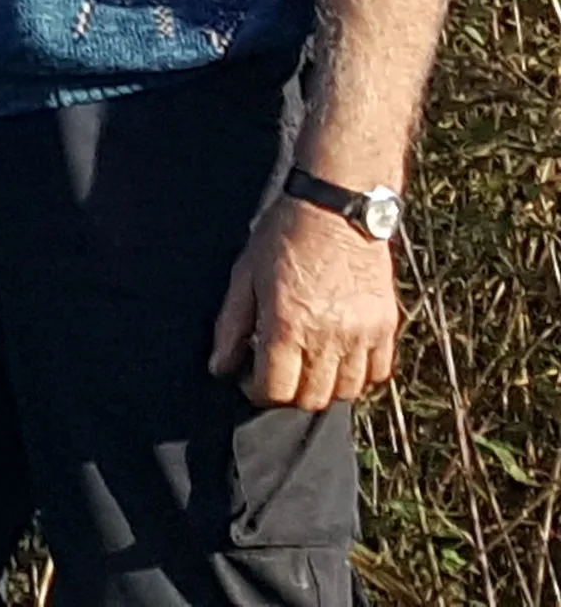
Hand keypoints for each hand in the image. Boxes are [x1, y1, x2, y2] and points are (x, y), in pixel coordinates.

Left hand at [211, 193, 400, 410]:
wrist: (336, 207)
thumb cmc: (284, 236)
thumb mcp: (245, 274)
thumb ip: (231, 325)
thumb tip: (219, 367)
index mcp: (288, 324)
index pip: (276, 389)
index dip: (257, 391)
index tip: (250, 377)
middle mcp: (328, 336)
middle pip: (312, 398)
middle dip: (289, 393)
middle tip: (278, 371)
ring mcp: (362, 334)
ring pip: (347, 392)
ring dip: (325, 387)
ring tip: (308, 364)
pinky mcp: (386, 326)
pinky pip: (377, 373)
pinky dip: (358, 375)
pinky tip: (338, 356)